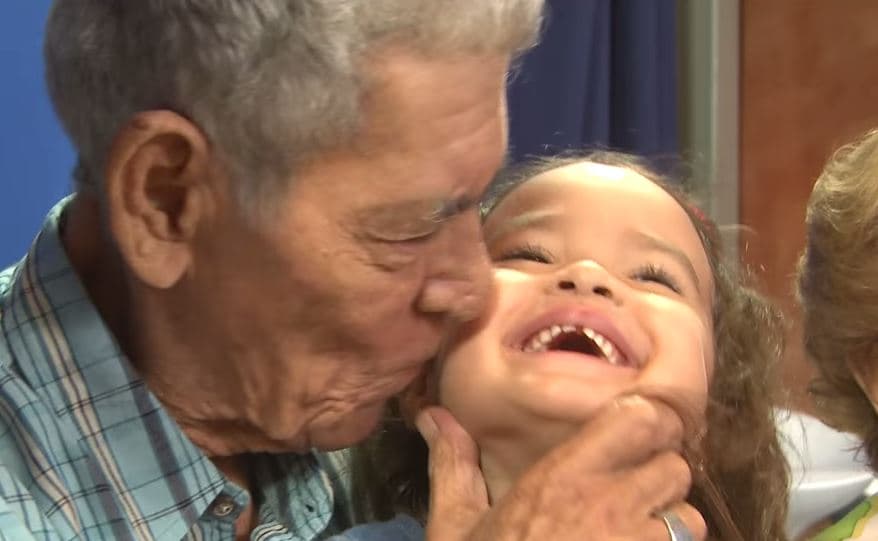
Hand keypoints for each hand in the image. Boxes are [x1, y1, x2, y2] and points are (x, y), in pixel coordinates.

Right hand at [417, 395, 706, 540]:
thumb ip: (452, 464)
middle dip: (658, 481)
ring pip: (688, 518)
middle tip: (629, 497)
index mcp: (564, 478)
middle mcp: (612, 507)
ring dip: (668, 527)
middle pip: (674, 467)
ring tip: (635, 539)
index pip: (639, 420)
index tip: (628, 439)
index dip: (644, 425)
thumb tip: (433, 415)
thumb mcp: (455, 525)